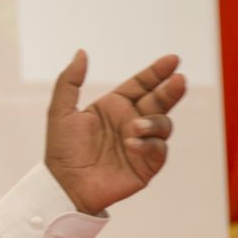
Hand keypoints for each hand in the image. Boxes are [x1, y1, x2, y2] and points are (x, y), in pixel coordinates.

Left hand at [44, 50, 186, 215]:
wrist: (64, 186)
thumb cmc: (61, 150)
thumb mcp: (60, 111)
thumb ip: (69, 81)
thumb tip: (81, 52)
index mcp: (114, 107)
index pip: (141, 84)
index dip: (156, 72)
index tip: (172, 60)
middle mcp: (131, 122)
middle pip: (159, 101)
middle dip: (170, 90)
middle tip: (178, 80)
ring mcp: (141, 143)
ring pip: (163, 124)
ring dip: (154, 122)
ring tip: (136, 127)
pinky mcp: (146, 166)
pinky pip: (158, 150)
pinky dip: (149, 145)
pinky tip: (133, 144)